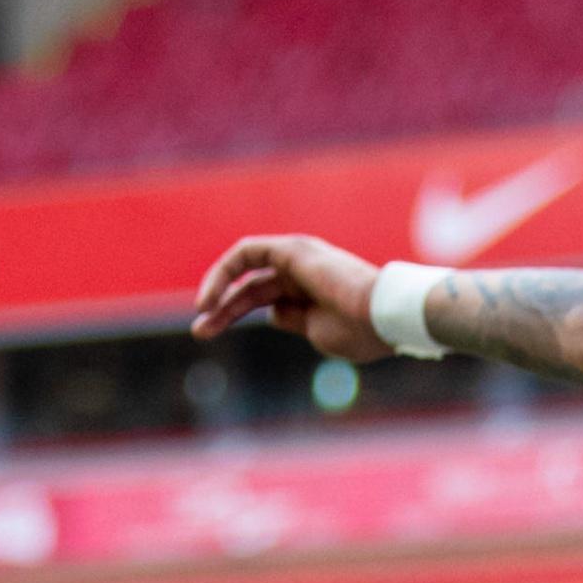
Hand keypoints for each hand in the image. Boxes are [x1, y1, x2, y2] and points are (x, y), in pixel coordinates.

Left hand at [192, 234, 391, 360]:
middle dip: (222, 309)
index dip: (232, 313)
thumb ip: (293, 320)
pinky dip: (225, 272)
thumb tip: (271, 315)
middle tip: (200, 332)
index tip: (209, 331)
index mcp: (309, 292)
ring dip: (219, 293)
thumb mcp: (318, 333)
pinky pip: (247, 254)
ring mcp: (296, 257)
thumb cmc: (360, 332)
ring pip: (245, 273)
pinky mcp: (291, 250)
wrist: (382, 318)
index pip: (261, 300)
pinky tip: (212, 298)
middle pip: (250, 289)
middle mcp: (301, 269)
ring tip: (201, 316)